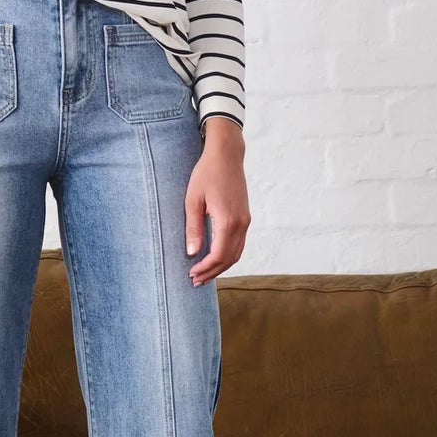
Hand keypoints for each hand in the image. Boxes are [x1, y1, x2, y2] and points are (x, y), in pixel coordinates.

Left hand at [185, 117, 250, 283]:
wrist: (226, 156)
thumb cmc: (206, 174)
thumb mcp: (193, 200)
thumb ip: (193, 228)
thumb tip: (192, 253)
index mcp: (228, 220)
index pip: (218, 255)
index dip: (205, 268)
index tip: (191, 274)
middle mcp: (241, 223)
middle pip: (229, 258)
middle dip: (212, 272)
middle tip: (195, 281)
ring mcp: (246, 221)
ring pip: (236, 253)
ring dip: (221, 266)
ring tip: (204, 274)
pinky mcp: (245, 217)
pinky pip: (239, 244)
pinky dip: (228, 256)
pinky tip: (215, 259)